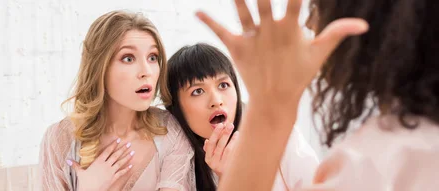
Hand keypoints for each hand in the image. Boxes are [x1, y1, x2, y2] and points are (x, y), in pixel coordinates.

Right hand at [67, 138, 133, 190]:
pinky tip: (131, 165)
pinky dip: (126, 169)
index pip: (107, 151)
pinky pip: (121, 173)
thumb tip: (67, 160)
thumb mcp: (80, 173)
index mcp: (98, 162)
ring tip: (132, 152)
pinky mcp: (113, 179)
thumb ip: (75, 165)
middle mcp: (105, 165)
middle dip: (122, 149)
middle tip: (128, 143)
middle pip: (116, 155)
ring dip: (127, 157)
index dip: (113, 145)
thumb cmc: (84, 183)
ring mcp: (110, 172)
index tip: (118, 140)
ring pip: (120, 163)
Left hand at [196, 0, 368, 106]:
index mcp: (290, 28)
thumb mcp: (319, 53)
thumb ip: (337, 33)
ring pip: (243, 11)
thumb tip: (364, 24)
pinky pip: (221, 31)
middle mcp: (270, 30)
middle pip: (265, 1)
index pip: (296, 1)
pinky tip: (196, 10)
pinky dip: (208, 21)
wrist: (275, 100)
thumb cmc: (299, 74)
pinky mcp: (237, 47)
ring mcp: (252, 38)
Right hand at [204, 123, 238, 176]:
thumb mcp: (211, 159)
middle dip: (224, 134)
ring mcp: (223, 166)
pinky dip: (236, 145)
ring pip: (228, 150)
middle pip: (220, 146)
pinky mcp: (231, 168)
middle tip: (229, 125)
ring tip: (236, 131)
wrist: (227, 180)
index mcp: (208, 159)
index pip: (211, 144)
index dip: (215, 133)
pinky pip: (234, 154)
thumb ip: (209, 150)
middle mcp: (214, 163)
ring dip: (232, 139)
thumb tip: (207, 141)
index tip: (220, 125)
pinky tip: (239, 139)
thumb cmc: (219, 165)